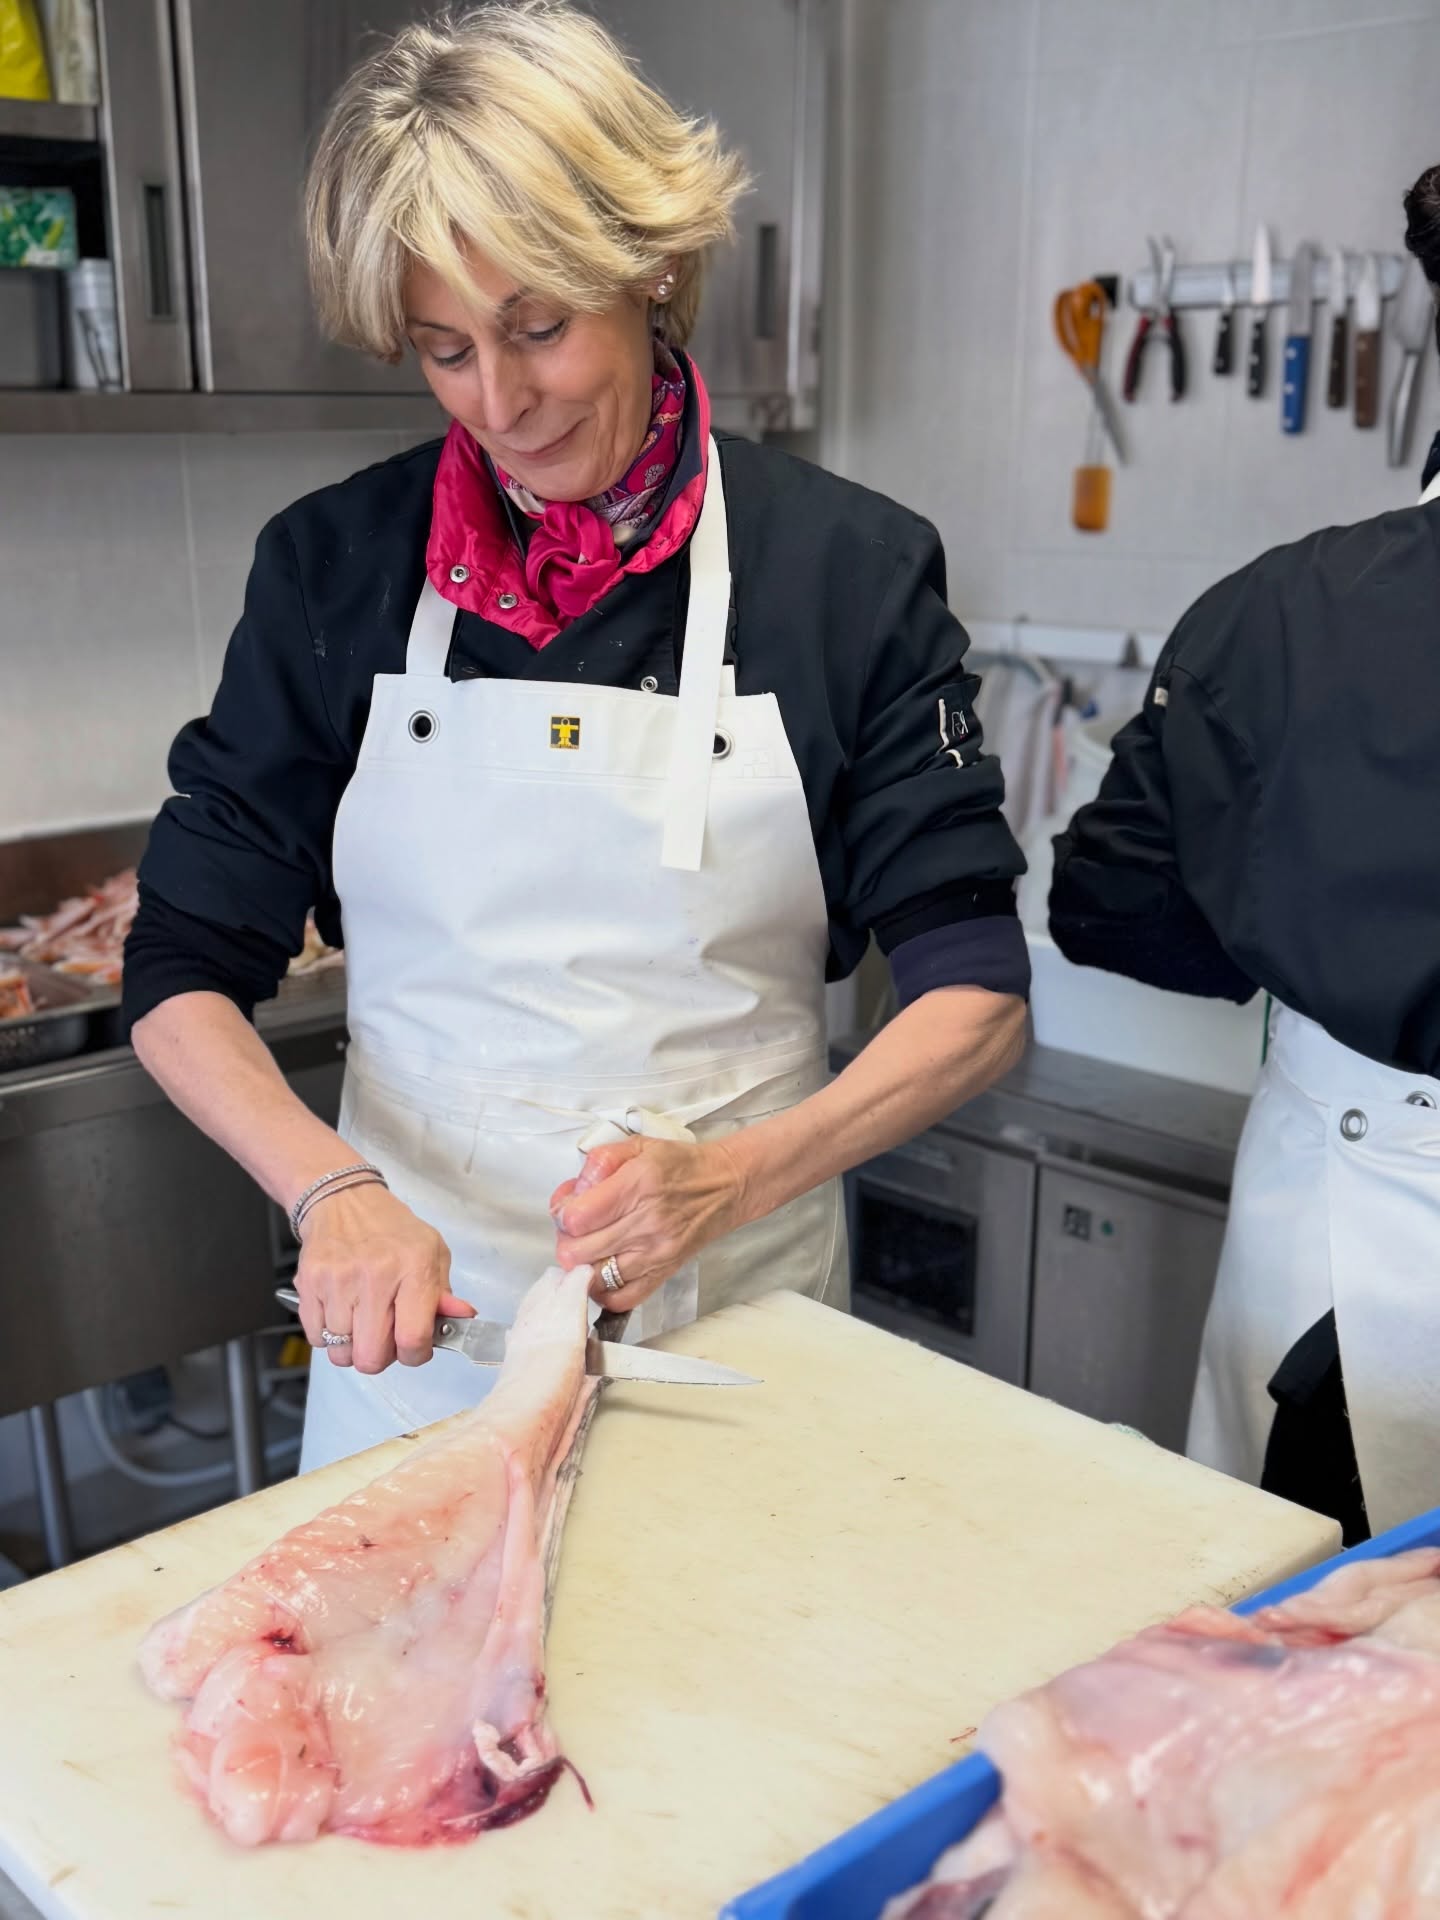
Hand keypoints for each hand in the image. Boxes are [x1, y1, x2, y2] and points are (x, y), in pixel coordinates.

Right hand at [294, 1183, 473, 1373]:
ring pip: (341, 1352)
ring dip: (353, 1346)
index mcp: (414, 1267)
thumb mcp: (433, 1252)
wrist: (345, 1201)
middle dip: (381, 1356)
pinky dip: (329, 1336)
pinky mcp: (308, 1284)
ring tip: (361, 1319)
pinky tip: (341, 1312)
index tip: (414, 1347)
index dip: (415, 1355)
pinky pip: (316, 1339)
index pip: (413, 1338)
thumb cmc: (392, 1230)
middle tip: (384, 1336)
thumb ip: (445, 1294)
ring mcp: (337, 1281)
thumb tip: (463, 1320)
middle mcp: (375, 1275)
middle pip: (371, 1357)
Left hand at [549, 1136, 748, 1311]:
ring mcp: (655, 1254)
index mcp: (637, 1186)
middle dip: (566, 1240)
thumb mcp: (638, 1146)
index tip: (569, 1207)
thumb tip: (575, 1192)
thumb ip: (599, 1162)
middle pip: (577, 1253)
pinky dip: (604, 1291)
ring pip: (594, 1278)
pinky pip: (621, 1299)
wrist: (725, 1187)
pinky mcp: (663, 1274)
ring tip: (590, 1248)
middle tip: (576, 1229)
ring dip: (581, 1265)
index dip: (561, 1213)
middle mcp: (646, 1224)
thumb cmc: (681, 1166)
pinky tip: (604, 1272)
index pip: (576, 1218)